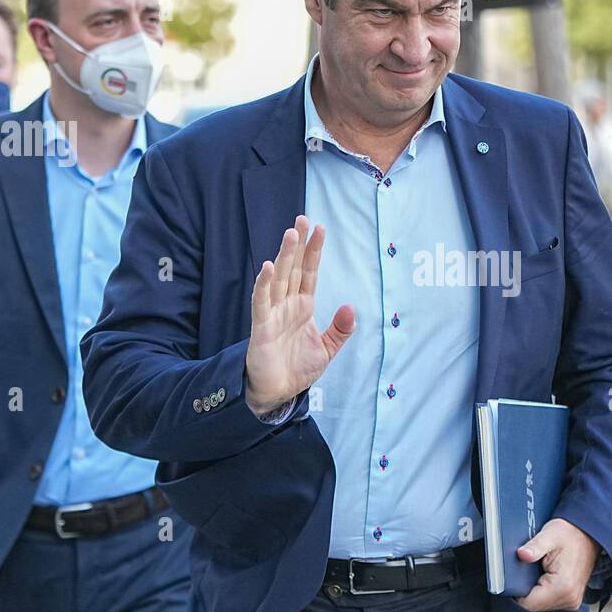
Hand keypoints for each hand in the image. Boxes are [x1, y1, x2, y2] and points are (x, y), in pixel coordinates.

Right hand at [244, 215, 354, 416]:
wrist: (278, 392)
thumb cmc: (298, 368)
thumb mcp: (327, 349)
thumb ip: (340, 330)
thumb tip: (350, 307)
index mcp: (303, 306)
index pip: (310, 272)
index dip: (314, 251)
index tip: (320, 228)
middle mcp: (287, 304)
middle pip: (294, 268)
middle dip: (298, 244)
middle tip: (302, 219)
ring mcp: (273, 312)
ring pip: (279, 278)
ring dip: (284, 256)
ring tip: (290, 234)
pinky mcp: (261, 326)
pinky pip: (261, 301)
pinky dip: (263, 284)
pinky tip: (267, 267)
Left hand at [515, 518, 599, 611]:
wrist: (588, 534)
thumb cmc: (568, 534)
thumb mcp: (549, 535)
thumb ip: (535, 547)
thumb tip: (521, 554)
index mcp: (563, 587)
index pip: (527, 603)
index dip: (515, 590)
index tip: (513, 575)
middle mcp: (569, 599)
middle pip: (533, 606)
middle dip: (526, 589)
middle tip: (527, 569)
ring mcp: (572, 601)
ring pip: (540, 605)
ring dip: (534, 590)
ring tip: (538, 570)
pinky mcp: (571, 599)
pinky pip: (549, 601)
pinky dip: (543, 591)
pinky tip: (544, 575)